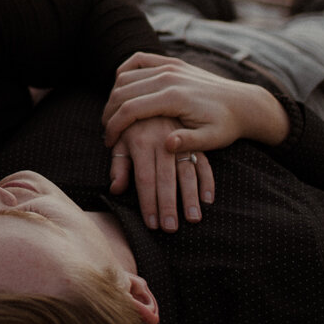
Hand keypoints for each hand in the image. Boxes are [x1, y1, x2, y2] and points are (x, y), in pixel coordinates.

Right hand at [103, 52, 288, 155]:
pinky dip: (125, 71)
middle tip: (106, 131)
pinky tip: (120, 87)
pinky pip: (139, 59)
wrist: (244, 103)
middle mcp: (169, 77)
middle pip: (123, 91)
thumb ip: (189, 143)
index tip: (108, 142)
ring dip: (114, 96)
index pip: (131, 109)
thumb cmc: (227, 126)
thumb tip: (166, 145)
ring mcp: (170, 66)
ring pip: (127, 76)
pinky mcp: (172, 62)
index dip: (114, 126)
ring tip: (112, 116)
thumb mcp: (212, 140)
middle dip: (109, 112)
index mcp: (175, 97)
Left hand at [108, 117, 214, 231]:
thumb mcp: (121, 139)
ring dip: (190, 197)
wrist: (153, 95)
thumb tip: (116, 189)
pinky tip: (208, 199)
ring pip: (187, 172)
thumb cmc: (133, 125)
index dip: (148, 202)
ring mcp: (181, 141)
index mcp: (141, 142)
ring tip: (193, 219)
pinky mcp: (195, 141)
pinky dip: (207, 181)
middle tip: (171, 228)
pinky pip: (204, 162)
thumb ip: (118, 164)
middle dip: (168, 205)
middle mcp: (162, 142)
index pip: (144, 178)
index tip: (152, 224)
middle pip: (165, 178)